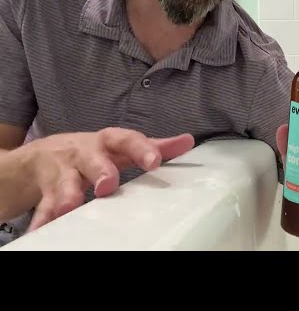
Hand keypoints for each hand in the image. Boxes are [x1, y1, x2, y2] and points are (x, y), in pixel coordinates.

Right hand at [22, 127, 193, 231]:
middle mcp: (84, 153)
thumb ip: (152, 146)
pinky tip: (42, 230)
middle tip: (108, 185)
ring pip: (64, 181)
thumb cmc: (92, 152)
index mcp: (107, 142)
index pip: (126, 139)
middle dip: (100, 170)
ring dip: (67, 194)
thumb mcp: (120, 146)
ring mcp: (61, 171)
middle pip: (92, 159)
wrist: (38, 157)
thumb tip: (188, 140)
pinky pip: (42, 206)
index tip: (154, 161)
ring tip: (70, 207)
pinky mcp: (44, 190)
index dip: (140, 149)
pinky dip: (42, 218)